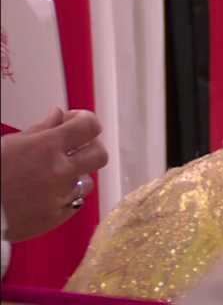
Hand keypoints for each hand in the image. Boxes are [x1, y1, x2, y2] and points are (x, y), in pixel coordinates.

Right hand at [0, 108, 108, 240]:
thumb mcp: (11, 143)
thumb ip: (41, 128)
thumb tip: (59, 114)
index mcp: (47, 147)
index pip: (89, 126)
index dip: (86, 121)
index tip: (78, 123)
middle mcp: (58, 171)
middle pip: (100, 154)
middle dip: (90, 149)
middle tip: (75, 149)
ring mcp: (59, 196)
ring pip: (87, 182)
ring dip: (75, 177)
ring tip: (53, 177)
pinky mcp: (55, 218)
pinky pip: (74, 204)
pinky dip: (65, 198)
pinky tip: (48, 194)